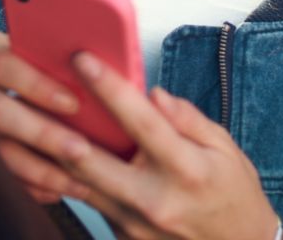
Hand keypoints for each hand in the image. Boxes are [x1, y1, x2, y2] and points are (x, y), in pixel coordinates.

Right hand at [0, 29, 91, 202]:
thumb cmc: (18, 58)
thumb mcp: (22, 46)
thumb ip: (50, 56)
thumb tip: (104, 67)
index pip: (2, 64)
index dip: (37, 86)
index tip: (74, 104)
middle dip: (43, 134)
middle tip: (82, 151)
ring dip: (38, 169)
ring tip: (77, 181)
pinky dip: (26, 185)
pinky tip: (56, 192)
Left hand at [59, 51, 282, 239]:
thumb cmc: (235, 196)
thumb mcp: (226, 148)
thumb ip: (188, 118)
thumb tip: (154, 94)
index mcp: (185, 170)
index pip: (141, 121)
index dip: (108, 88)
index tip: (85, 60)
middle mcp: (154, 200)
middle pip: (91, 159)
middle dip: (62, 120)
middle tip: (47, 87)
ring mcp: (134, 225)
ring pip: (80, 182)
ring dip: (60, 148)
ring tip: (47, 115)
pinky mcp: (123, 237)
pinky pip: (91, 199)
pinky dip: (77, 174)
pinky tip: (73, 149)